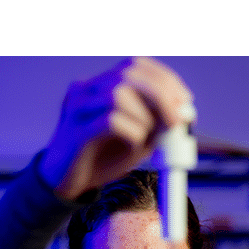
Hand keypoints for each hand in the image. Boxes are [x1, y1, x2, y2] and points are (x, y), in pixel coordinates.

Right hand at [39, 56, 193, 200]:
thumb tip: (183, 114)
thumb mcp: (136, 139)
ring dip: (146, 115)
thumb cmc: (100, 159)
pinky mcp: (76, 132)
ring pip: (118, 94)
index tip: (184, 99)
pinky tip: (136, 142)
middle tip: (177, 119)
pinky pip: (109, 121)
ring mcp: (78, 109)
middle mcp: (86, 90)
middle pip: (128, 74)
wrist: (65, 184)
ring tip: (152, 136)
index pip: (134, 65)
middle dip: (161, 95)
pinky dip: (132, 130)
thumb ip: (156, 125)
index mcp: (99, 86)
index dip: (164, 78)